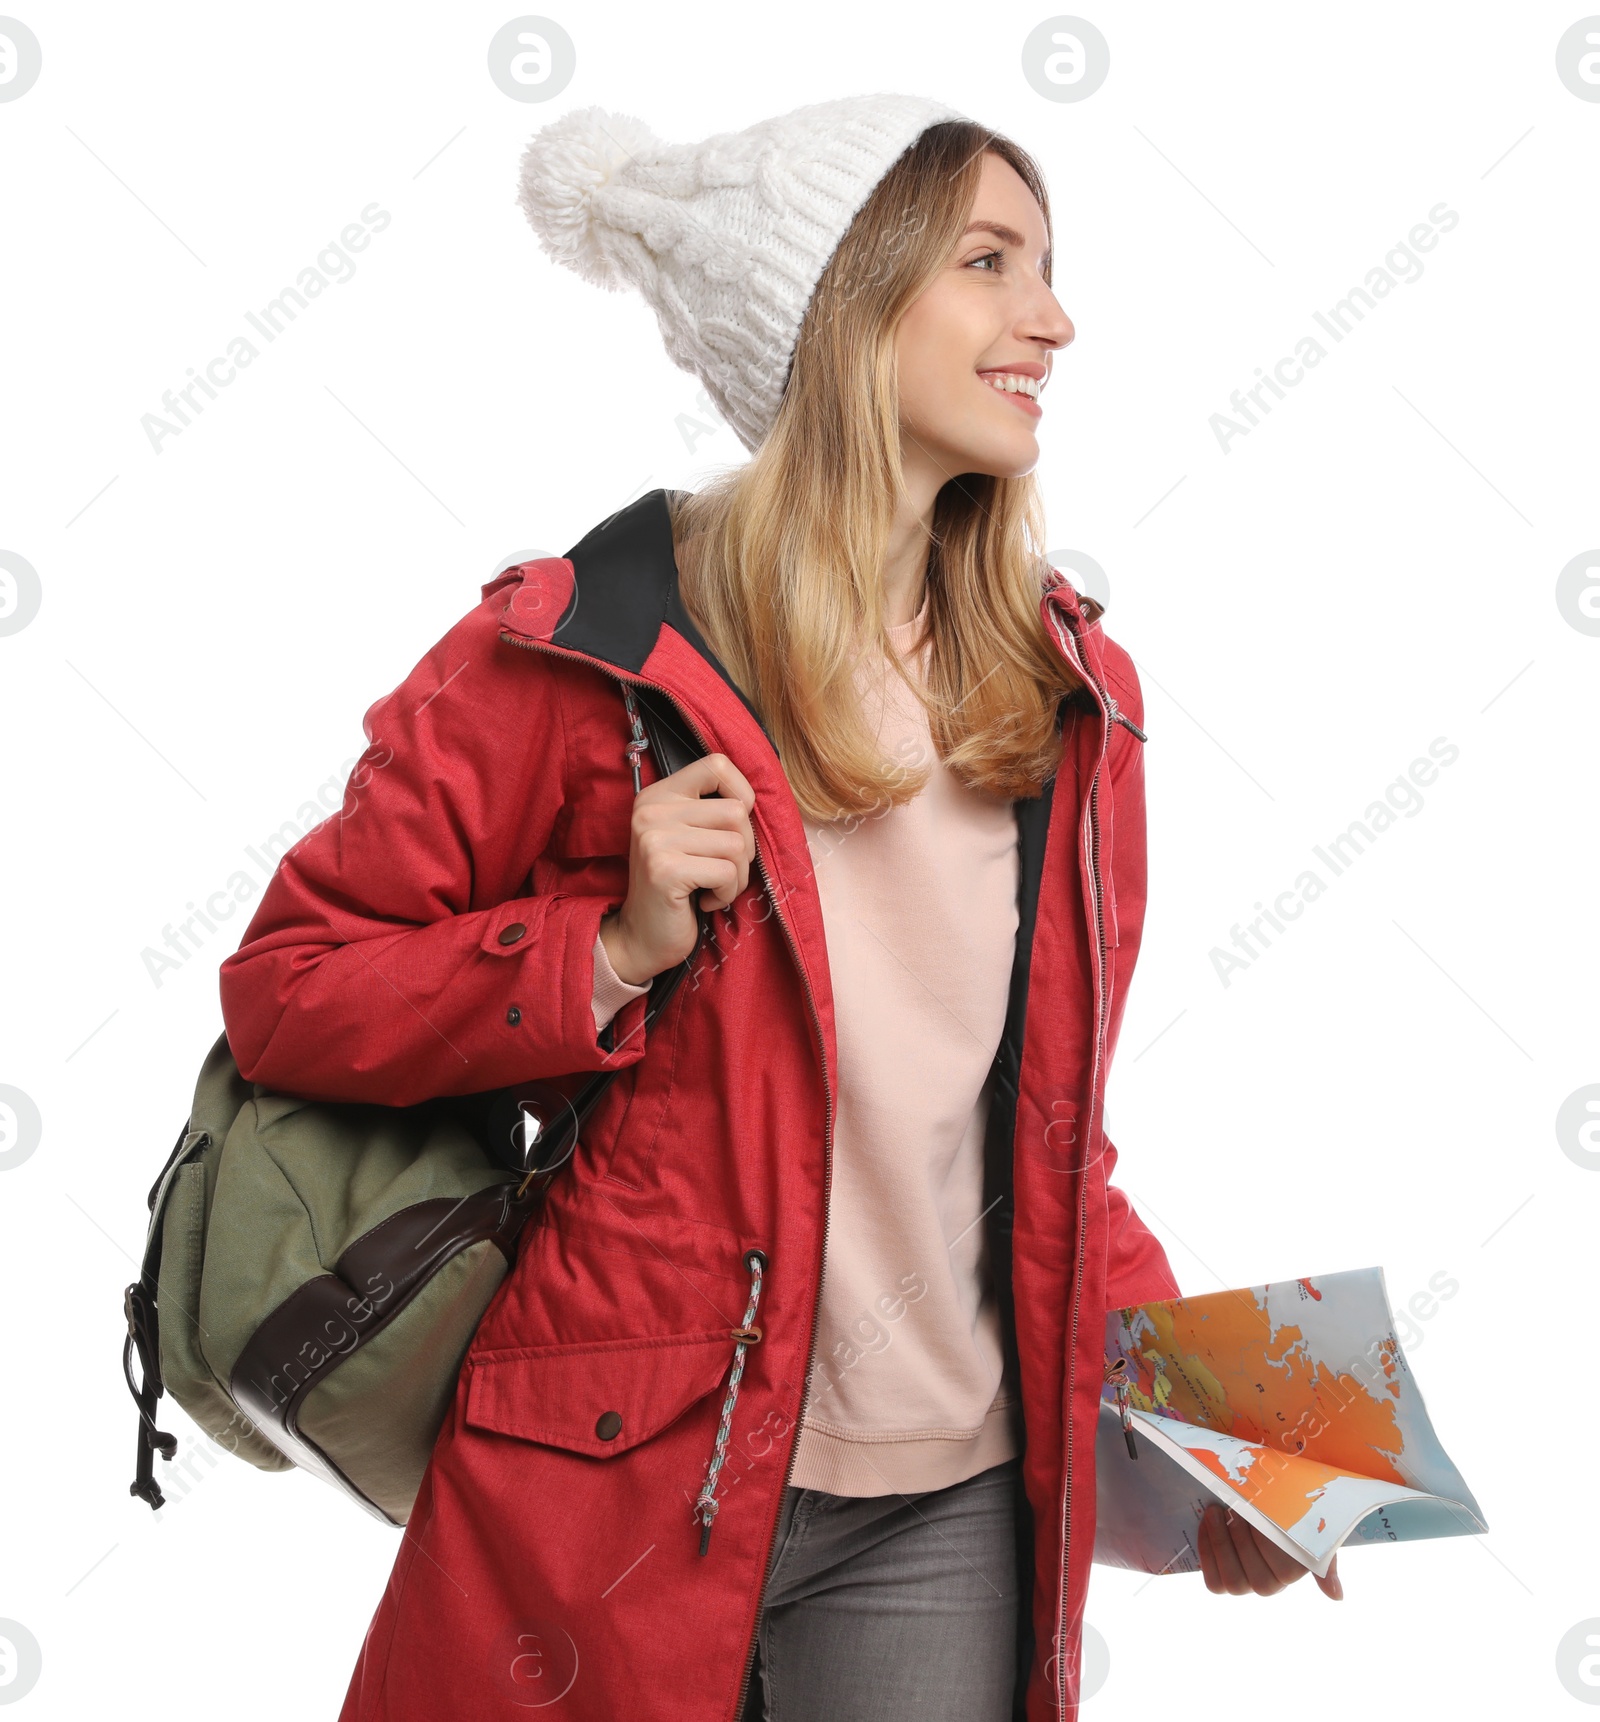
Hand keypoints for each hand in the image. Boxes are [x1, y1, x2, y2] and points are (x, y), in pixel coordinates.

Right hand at [599, 752, 756, 985]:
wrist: (641, 937)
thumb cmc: (678, 887)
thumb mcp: (690, 837)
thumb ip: (713, 811)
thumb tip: (756, 799)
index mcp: (659, 795)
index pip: (717, 764)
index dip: (742, 792)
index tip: (735, 826)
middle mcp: (652, 810)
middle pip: (736, 812)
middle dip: (742, 850)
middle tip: (719, 871)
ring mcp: (655, 838)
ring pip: (737, 844)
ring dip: (736, 876)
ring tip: (711, 888)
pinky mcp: (666, 869)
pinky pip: (727, 873)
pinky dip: (726, 894)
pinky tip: (703, 901)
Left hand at [1197, 1503, 1342, 1600]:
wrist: (1260, 1497)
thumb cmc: (1287, 1514)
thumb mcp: (1310, 1531)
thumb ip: (1324, 1562)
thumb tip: (1336, 1596)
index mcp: (1290, 1572)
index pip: (1281, 1573)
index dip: (1264, 1544)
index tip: (1254, 1513)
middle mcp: (1268, 1583)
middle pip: (1254, 1580)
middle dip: (1240, 1541)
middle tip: (1232, 1509)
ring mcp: (1243, 1582)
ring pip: (1232, 1583)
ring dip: (1220, 1546)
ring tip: (1214, 1512)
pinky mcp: (1220, 1577)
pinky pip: (1213, 1581)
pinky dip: (1207, 1554)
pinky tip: (1205, 1524)